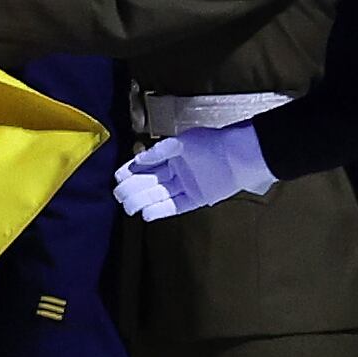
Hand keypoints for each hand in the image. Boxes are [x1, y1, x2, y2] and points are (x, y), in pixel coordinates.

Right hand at [112, 123, 272, 220]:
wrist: (239, 156)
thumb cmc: (212, 144)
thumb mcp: (182, 143)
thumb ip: (160, 151)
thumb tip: (138, 158)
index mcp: (171, 155)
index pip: (146, 165)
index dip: (131, 171)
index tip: (118, 176)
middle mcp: (177, 171)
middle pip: (150, 182)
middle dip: (133, 188)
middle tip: (118, 194)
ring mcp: (187, 185)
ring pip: (160, 195)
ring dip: (143, 200)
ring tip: (127, 205)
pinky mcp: (197, 198)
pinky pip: (175, 206)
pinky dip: (161, 210)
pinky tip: (146, 213)